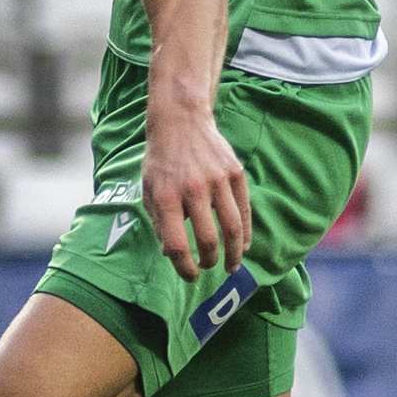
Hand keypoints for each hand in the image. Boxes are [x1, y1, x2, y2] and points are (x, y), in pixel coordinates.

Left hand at [140, 102, 253, 282]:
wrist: (180, 121)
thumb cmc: (161, 161)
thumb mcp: (149, 190)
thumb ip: (158, 222)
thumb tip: (171, 254)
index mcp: (166, 196)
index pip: (177, 244)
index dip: (184, 267)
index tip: (189, 275)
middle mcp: (192, 189)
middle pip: (208, 239)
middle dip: (209, 261)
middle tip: (208, 267)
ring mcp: (217, 180)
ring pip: (232, 227)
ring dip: (233, 253)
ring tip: (232, 266)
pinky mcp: (235, 173)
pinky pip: (244, 210)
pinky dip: (246, 232)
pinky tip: (244, 245)